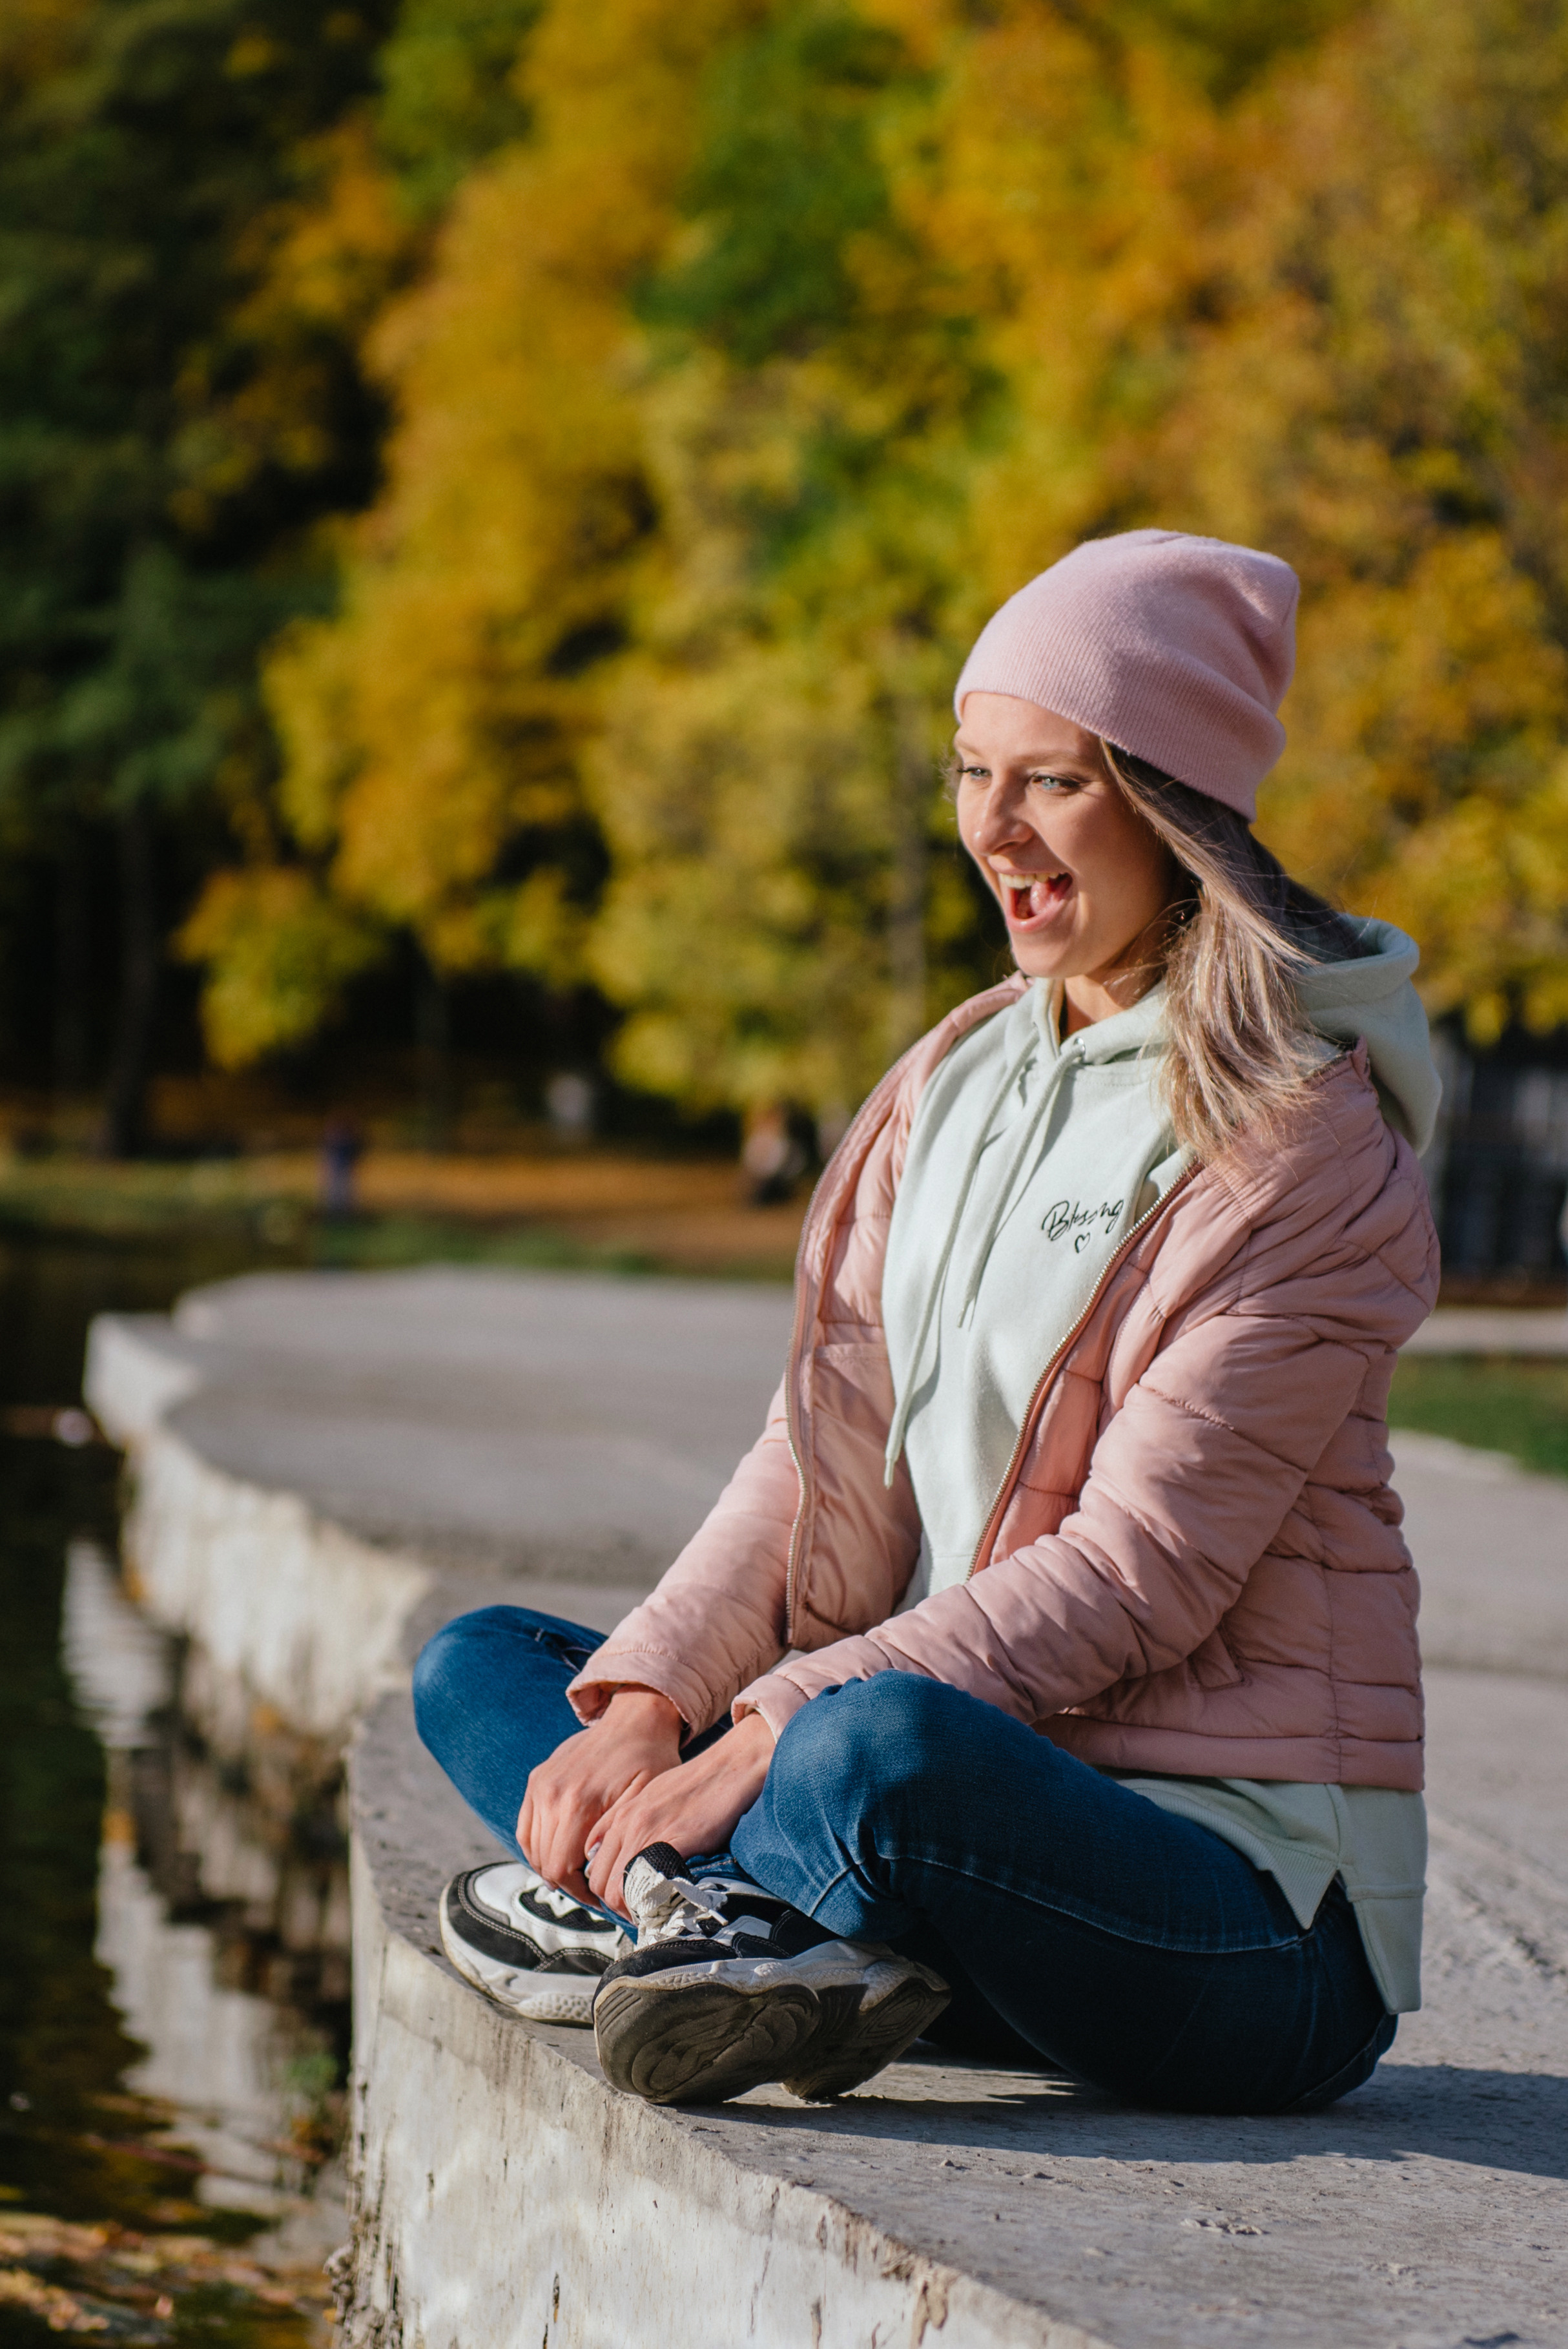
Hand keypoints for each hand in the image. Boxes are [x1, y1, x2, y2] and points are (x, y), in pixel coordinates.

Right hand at [518, 1689, 682, 1902]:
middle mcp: (551, 1794)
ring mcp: (540, 1785)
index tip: (598, 1897)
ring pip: (531, 1847)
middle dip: (566, 1883)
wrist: (635, 1720)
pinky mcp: (537, 1779)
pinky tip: (559, 1852)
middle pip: (544, 1862)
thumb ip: (617, 1838)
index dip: (577, 1891)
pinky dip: (537, 1845)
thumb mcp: (645, 1801)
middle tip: (591, 1888)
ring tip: (577, 1872)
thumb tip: (598, 1873)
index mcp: (578, 1803)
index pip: (560, 1869)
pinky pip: (525, 1826)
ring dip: (550, 1865)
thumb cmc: (649, 1760)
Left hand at [586, 1710, 774, 1916]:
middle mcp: (628, 1822)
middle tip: (638, 1912)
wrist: (732, 1764)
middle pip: (599, 1883)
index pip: (592, 1865)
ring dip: (632, 1909)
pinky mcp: (674, 1840)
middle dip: (615, 1905)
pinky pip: (647, 1884)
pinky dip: (653, 1903)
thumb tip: (624, 1857)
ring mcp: (648, 1831)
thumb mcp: (655, 1797)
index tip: (623, 1899)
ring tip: (652, 1913)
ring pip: (617, 1889)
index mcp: (621, 1814)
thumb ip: (632, 1824)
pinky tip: (667, 1904)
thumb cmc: (699, 1784)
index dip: (605, 1889)